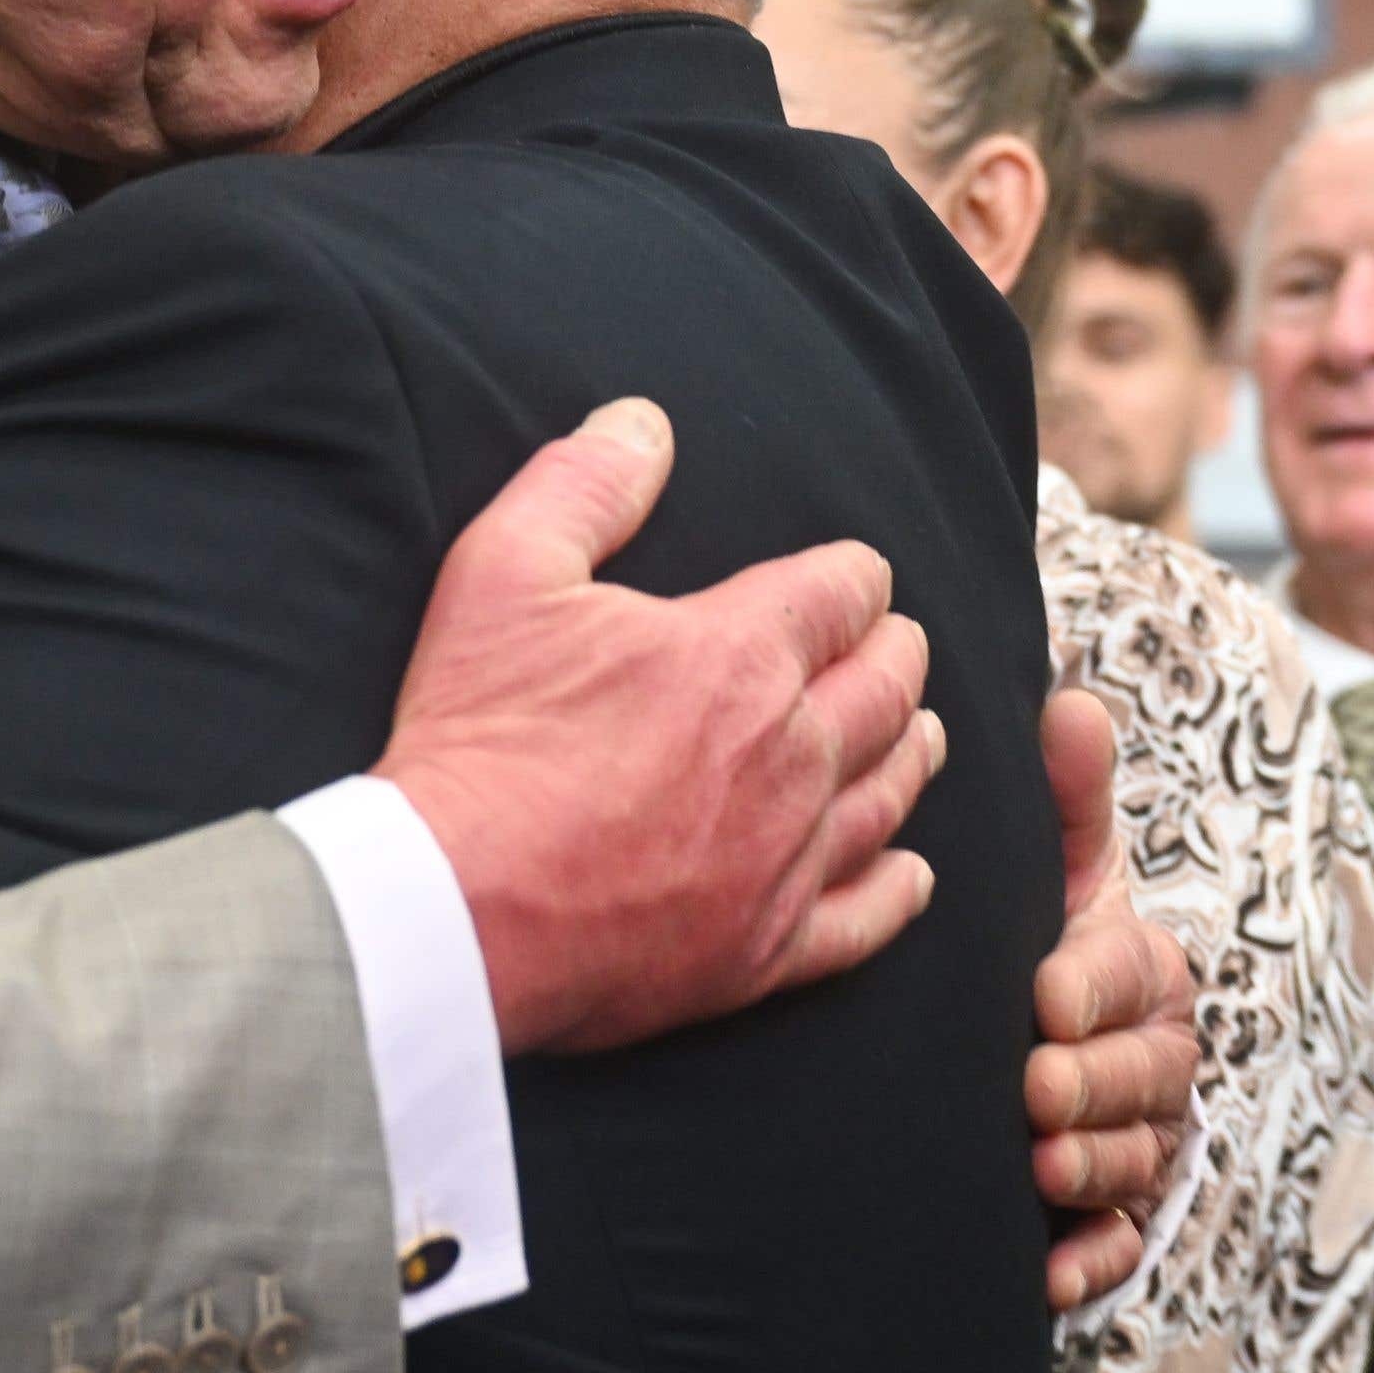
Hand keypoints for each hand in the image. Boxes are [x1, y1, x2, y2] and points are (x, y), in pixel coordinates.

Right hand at [375, 403, 941, 1055]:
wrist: (452, 909)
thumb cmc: (477, 737)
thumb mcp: (503, 571)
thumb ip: (584, 484)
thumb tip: (644, 422)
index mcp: (741, 653)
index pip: (844, 593)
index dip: (856, 576)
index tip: (856, 577)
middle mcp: (790, 753)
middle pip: (887, 690)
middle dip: (898, 656)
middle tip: (898, 647)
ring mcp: (785, 858)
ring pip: (888, 794)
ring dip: (911, 752)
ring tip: (921, 734)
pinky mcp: (764, 950)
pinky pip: (866, 918)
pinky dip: (899, 890)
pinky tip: (913, 875)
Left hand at [1025, 689, 1201, 1311]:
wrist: (1012, 1035)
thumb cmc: (1038, 940)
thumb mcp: (1050, 867)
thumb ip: (1064, 794)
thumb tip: (1067, 701)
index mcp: (1147, 973)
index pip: (1138, 977)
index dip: (1096, 988)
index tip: (1042, 994)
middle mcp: (1154, 1061)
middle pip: (1149, 1079)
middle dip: (1097, 1084)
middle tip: (1037, 1088)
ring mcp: (1137, 1141)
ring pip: (1135, 1160)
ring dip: (1095, 1167)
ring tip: (1042, 1166)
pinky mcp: (1107, 1216)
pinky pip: (1117, 1249)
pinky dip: (1088, 1264)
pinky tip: (1046, 1277)